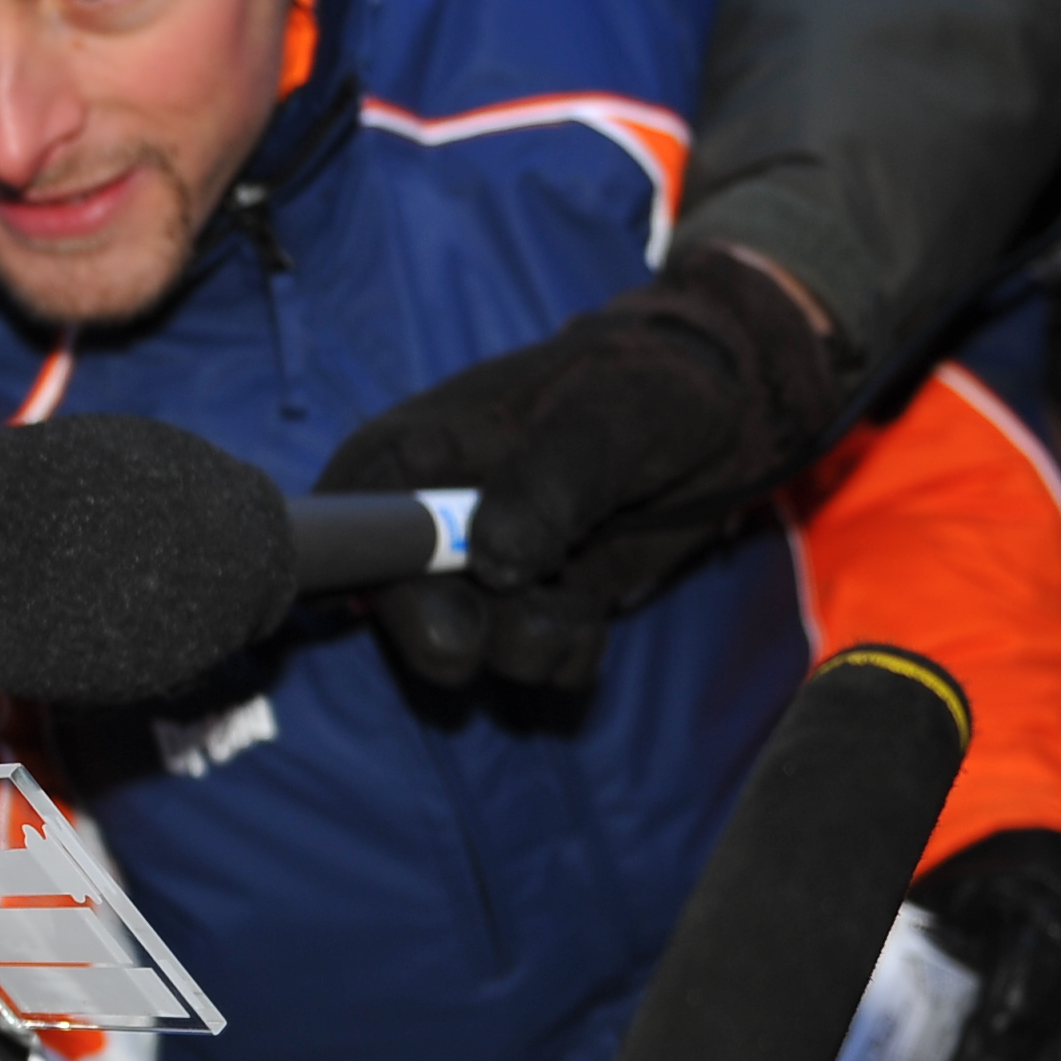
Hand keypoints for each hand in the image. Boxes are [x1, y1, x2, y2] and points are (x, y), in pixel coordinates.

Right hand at [318, 244, 842, 689]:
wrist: (723, 412)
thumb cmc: (651, 387)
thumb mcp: (605, 414)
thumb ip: (545, 481)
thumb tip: (493, 561)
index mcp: (400, 462)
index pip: (336, 538)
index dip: (377, 580)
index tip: (468, 583)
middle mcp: (419, 530)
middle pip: (399, 618)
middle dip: (468, 630)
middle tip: (534, 594)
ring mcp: (473, 579)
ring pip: (471, 657)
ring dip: (534, 639)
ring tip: (582, 582)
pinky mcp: (526, 616)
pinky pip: (529, 673)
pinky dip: (568, 655)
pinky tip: (594, 607)